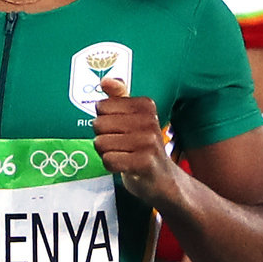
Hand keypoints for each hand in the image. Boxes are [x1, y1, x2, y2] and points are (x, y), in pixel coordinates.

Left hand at [91, 76, 179, 202]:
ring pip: (101, 143)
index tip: (122, 131)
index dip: (105, 122)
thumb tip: (105, 80)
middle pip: (98, 124)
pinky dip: (111, 166)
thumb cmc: (144, 148)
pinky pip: (108, 160)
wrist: (164, 180)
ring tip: (124, 156)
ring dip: (107, 154)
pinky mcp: (144, 162)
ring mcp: (148, 142)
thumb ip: (118, 98)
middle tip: (121, 146)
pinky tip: (125, 167)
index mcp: (145, 105)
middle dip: (104, 139)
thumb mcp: (133, 119)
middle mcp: (149, 120)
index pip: (101, 107)